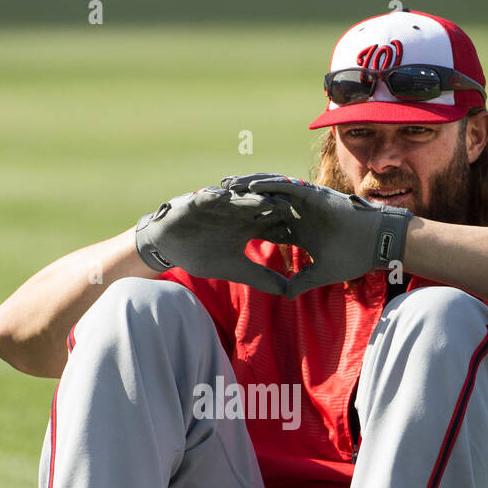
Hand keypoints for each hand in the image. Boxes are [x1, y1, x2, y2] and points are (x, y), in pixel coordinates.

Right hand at [134, 186, 295, 295]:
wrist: (169, 244)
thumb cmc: (201, 254)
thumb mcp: (235, 269)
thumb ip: (261, 277)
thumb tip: (289, 292)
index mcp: (250, 225)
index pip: (276, 223)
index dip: (294, 227)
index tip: (317, 232)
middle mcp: (239, 210)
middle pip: (265, 206)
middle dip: (282, 206)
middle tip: (301, 209)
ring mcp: (221, 203)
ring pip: (242, 198)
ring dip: (254, 198)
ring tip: (268, 200)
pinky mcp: (201, 199)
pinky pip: (211, 195)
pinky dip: (218, 195)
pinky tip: (226, 196)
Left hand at [220, 174, 411, 297]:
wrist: (378, 243)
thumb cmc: (355, 257)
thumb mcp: (321, 274)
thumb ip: (302, 282)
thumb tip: (286, 296)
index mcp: (298, 230)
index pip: (265, 225)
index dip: (244, 225)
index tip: (222, 228)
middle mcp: (298, 212)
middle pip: (261, 203)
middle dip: (238, 202)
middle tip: (212, 200)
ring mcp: (305, 202)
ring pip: (269, 190)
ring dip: (247, 187)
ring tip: (223, 186)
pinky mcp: (313, 194)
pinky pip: (286, 187)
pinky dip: (267, 184)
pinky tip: (248, 184)